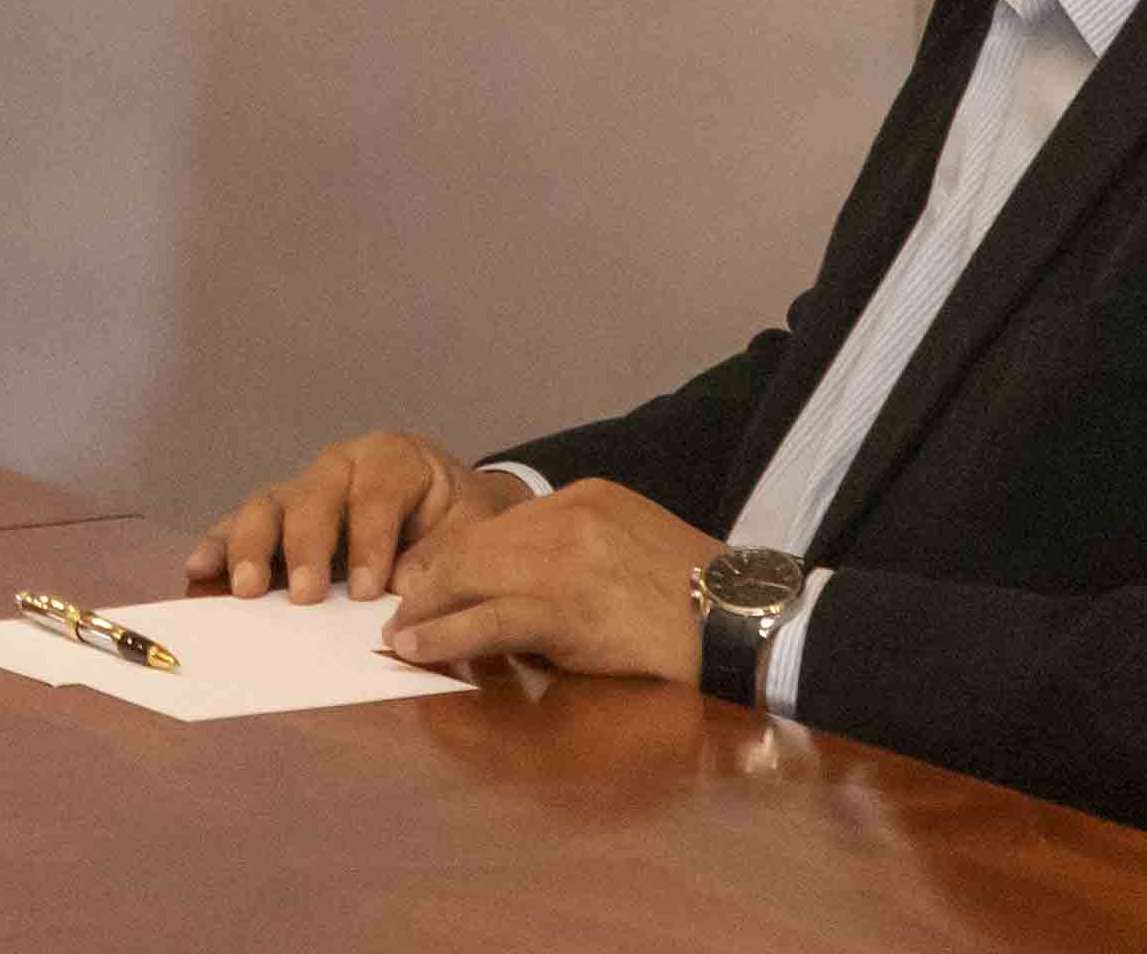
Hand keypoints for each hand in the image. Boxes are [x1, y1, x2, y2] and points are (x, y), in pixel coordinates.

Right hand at [189, 430, 526, 604]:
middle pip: (313, 496)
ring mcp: (304, 488)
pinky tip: (200, 567)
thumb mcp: (472, 533)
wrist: (451, 510)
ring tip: (245, 589)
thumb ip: (444, 557)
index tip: (370, 591)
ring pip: (268, 503)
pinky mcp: (279, 516)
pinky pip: (241, 522)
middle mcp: (340, 465)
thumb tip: (406, 590)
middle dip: (306, 547)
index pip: (375, 494)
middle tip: (305, 596)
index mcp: (393, 458)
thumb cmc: (460, 521)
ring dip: (253, 546)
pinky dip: (220, 543)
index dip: (370, 542)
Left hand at [374, 477, 723, 685]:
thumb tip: (526, 588)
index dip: (461, 558)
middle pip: (476, 546)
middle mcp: (567, 516)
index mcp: (585, 497)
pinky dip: (445, 634)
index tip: (432, 582)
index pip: (502, 525)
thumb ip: (580, 553)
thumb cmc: (701, 597)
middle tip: (401, 613)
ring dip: (426, 611)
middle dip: (431, 582)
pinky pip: (488, 621)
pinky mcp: (566, 610)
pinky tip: (418, 648)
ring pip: (470, 577)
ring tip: (399, 637)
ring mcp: (565, 560)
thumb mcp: (633, 548)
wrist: (747, 619)